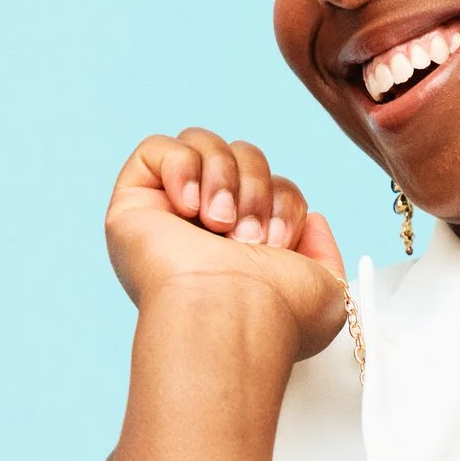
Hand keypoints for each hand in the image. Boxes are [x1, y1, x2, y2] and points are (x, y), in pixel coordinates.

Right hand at [104, 127, 350, 360]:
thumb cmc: (277, 315)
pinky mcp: (133, 203)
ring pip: (204, 145)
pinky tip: (188, 207)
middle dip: (255, 189)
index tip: (278, 244)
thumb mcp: (326, 285)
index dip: (282, 200)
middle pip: (241, 155)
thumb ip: (323, 251)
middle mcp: (202, 229)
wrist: (234, 316)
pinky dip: (182, 167)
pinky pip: (158, 148)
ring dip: (224, 179)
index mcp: (241, 246)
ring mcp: (165, 215)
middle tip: (249, 239)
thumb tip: (312, 220)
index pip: (270, 185)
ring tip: (219, 225)